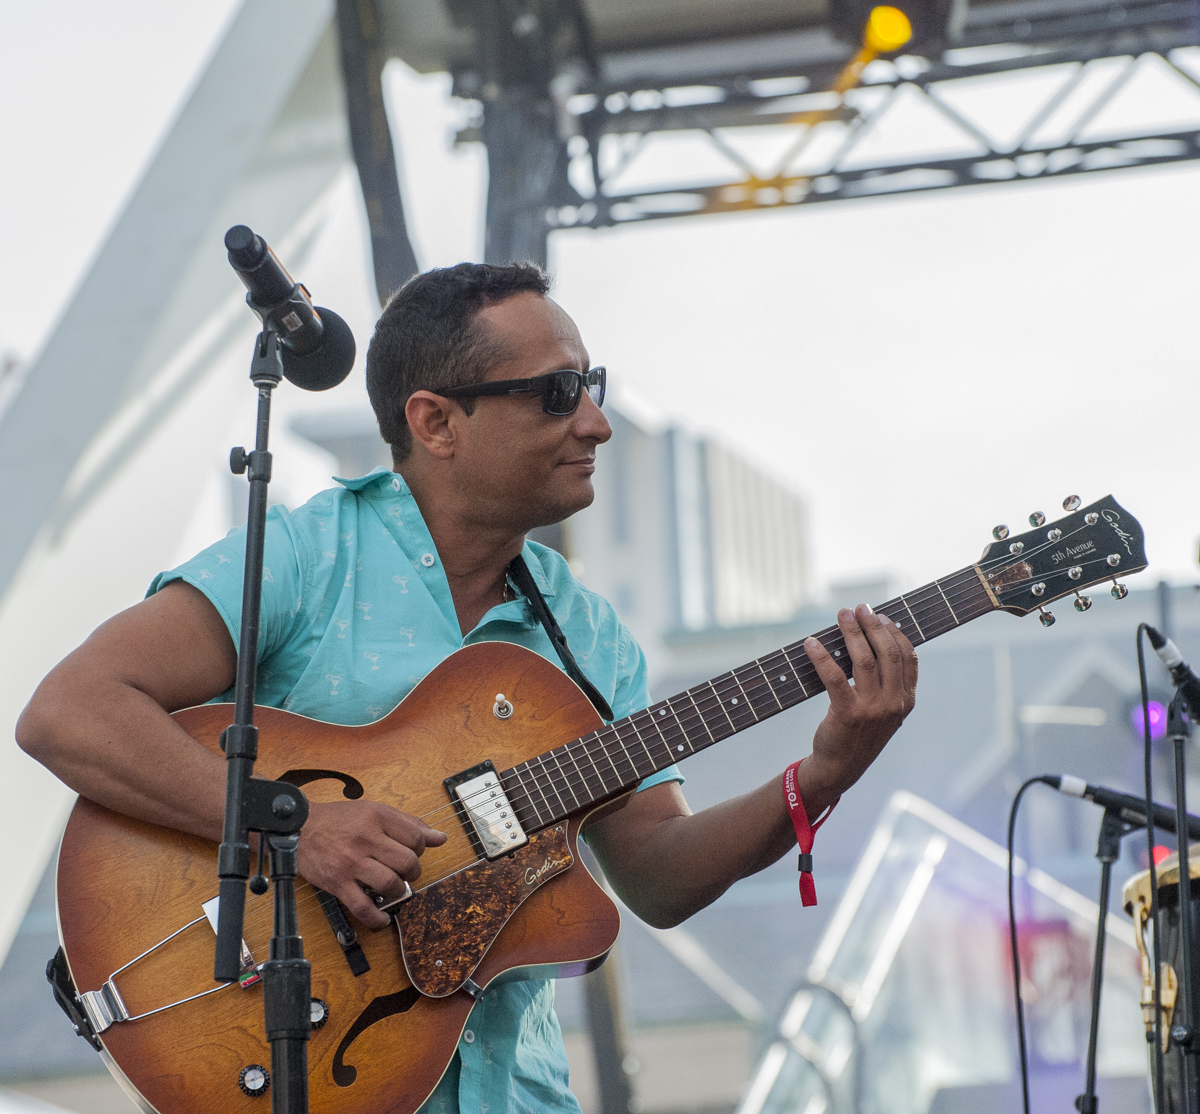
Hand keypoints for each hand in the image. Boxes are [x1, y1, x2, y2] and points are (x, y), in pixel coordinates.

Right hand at [297, 800, 446, 927]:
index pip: (415, 837)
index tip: (413, 853)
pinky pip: (362, 907)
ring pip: (390, 884)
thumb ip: (409, 824)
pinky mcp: (337, 882)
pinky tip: (382, 918)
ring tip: (394, 888)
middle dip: (413, 872)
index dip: (421, 849)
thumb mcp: (375, 811)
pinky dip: (376, 918)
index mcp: (378, 817)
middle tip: (406, 873)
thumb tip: (440, 838)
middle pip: (407, 862)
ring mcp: (351, 862)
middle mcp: (366, 838)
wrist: (300, 827)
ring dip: (399, 891)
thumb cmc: (340, 819)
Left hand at [800, 604, 917, 811]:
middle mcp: (894, 703)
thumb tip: (876, 642)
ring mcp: (873, 709)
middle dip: (873, 625)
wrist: (840, 768)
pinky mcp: (848, 713)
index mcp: (907, 701)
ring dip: (851, 632)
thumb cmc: (860, 734)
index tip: (883, 616)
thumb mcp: (885, 711)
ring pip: (863, 659)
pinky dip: (821, 656)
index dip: (896, 632)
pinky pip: (834, 676)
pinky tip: (811, 643)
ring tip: (842, 615)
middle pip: (887, 652)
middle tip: (859, 608)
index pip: (908, 657)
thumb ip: (889, 683)